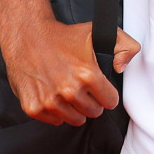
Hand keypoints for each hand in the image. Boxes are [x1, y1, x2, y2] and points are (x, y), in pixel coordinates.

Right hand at [1, 19, 140, 126]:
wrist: (28, 36)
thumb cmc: (62, 36)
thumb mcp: (98, 32)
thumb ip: (125, 46)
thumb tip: (121, 68)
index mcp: (88, 75)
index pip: (110, 102)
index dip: (106, 94)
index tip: (99, 87)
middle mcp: (69, 91)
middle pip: (94, 112)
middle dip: (91, 101)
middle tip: (81, 87)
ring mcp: (50, 101)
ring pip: (75, 120)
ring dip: (74, 108)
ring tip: (68, 90)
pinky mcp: (34, 108)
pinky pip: (55, 121)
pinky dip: (56, 111)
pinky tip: (53, 94)